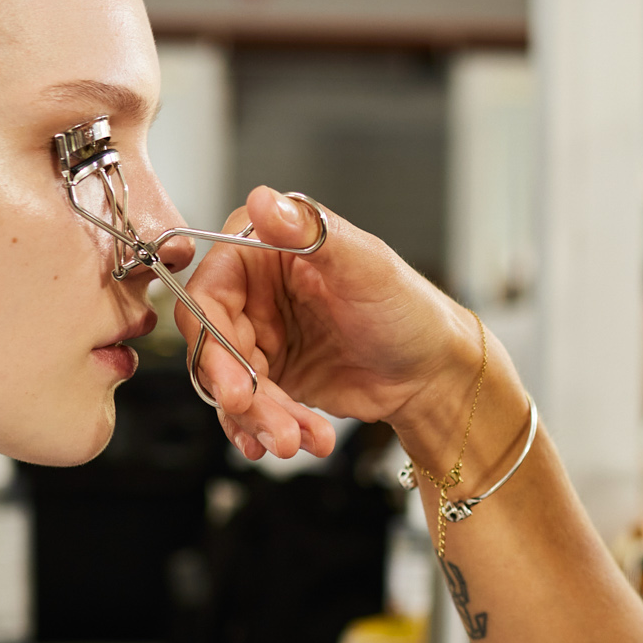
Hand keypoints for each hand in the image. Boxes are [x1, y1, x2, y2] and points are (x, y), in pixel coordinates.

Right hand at [176, 187, 482, 460]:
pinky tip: (291, 442)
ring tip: (296, 439)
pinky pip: (251, 409)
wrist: (434, 373)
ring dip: (259, 418)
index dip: (211, 338)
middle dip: (239, 391)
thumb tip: (264, 200)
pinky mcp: (272, 378)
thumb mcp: (363, 265)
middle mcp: (255, 292)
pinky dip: (265, 430)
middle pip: (214, 347)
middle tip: (263, 417)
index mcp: (264, 250)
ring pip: (231, 384)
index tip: (233, 379)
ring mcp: (261, 337)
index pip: (209, 291)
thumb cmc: (408, 309)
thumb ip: (309, 233)